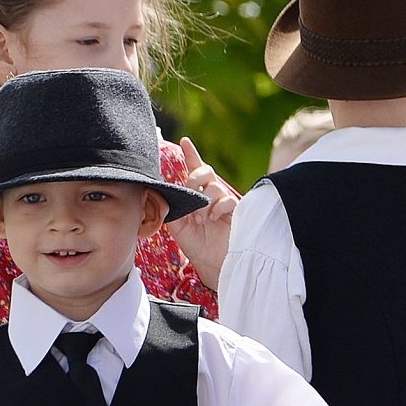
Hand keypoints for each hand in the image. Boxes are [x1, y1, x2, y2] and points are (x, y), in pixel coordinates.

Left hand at [166, 136, 239, 288]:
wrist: (211, 264)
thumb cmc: (195, 244)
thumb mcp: (177, 224)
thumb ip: (173, 205)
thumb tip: (167, 189)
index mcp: (196, 195)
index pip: (195, 170)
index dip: (191, 154)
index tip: (185, 141)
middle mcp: (211, 195)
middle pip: (206, 171)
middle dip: (195, 176)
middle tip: (190, 189)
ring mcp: (224, 203)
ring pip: (214, 186)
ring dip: (204, 200)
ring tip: (201, 218)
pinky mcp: (237, 211)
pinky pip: (227, 200)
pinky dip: (218, 207)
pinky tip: (214, 218)